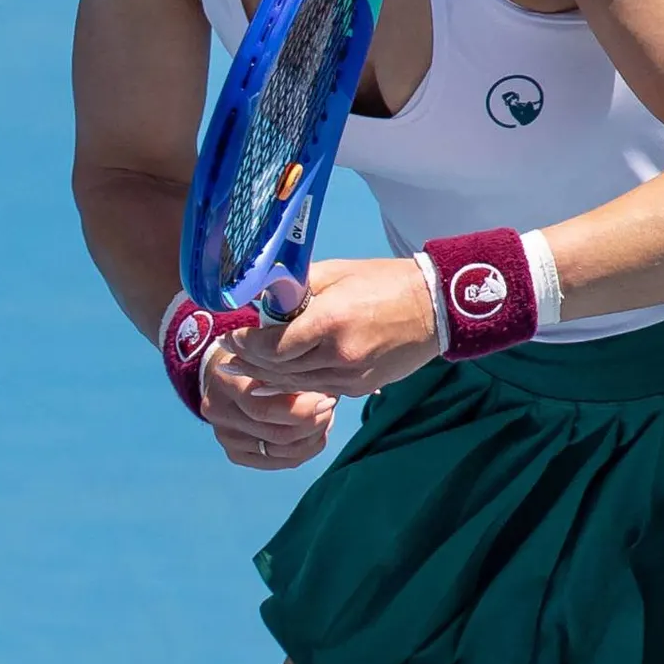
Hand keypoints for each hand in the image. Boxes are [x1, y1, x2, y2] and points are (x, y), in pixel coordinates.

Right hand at [196, 327, 337, 469]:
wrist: (224, 372)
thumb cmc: (256, 356)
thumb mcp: (272, 354)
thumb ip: (294, 373)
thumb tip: (328, 396)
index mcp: (226, 381)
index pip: (264, 409)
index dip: (302, 410)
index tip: (328, 398)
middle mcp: (219, 412)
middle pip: (276, 434)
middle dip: (313, 424)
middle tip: (330, 407)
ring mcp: (225, 436)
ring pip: (282, 452)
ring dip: (312, 438)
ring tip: (325, 418)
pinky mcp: (235, 453)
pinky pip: (279, 462)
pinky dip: (304, 451)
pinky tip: (315, 435)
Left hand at [227, 257, 441, 398]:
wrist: (435, 308)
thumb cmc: (385, 282)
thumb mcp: (337, 273)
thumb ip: (298, 289)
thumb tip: (265, 300)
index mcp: (331, 320)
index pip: (274, 345)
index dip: (247, 344)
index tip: (232, 336)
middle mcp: (339, 354)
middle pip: (280, 369)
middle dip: (251, 362)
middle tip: (229, 355)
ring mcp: (351, 376)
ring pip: (296, 384)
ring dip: (268, 377)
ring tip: (246, 369)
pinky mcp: (361, 387)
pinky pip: (318, 389)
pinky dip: (296, 384)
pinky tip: (278, 380)